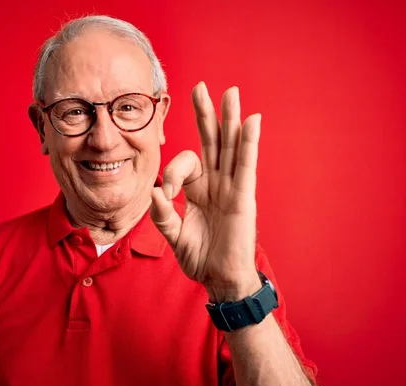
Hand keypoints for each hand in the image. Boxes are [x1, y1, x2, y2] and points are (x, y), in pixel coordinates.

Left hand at [150, 83, 261, 302]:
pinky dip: (249, 143)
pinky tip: (252, 121)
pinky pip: (246, 166)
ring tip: (230, 92)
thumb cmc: (200, 257)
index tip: (165, 194)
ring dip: (230, 119)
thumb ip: (162, 214)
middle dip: (206, 114)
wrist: (219, 279)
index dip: (172, 172)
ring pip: (230, 146)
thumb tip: (154, 191)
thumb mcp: (173, 234)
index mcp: (198, 188)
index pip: (185, 164)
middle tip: (200, 88)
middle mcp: (216, 182)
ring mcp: (231, 187)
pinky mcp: (244, 197)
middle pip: (211, 141)